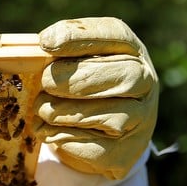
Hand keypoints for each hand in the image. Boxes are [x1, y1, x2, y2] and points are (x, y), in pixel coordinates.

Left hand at [34, 17, 157, 179]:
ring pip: (107, 114)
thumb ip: (61, 51)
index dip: (80, 37)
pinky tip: (47, 130)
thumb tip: (43, 44)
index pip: (115, 34)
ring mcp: (140, 118)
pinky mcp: (123, 151)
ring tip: (42, 108)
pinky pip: (91, 143)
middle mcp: (145, 82)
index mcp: (131, 50)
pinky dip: (61, 136)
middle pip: (123, 75)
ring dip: (61, 111)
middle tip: (46, 82)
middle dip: (76, 78)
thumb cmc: (82, 86)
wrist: (102, 135)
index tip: (47, 42)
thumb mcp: (76, 61)